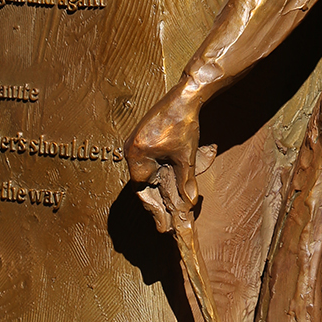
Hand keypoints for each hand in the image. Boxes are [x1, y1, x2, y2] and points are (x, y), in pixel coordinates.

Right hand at [125, 84, 215, 232]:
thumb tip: (190, 203)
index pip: (143, 190)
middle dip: (155, 202)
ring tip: (167, 209)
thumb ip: (186, 180)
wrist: (185, 96)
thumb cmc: (183, 124)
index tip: (162, 226)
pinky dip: (158, 175)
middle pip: (142, 184)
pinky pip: (148, 164)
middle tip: (165, 224)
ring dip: (157, 190)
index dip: (154, 209)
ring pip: (146, 174)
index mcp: (136, 155)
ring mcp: (135, 143)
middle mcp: (131, 150)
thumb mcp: (185, 156)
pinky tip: (166, 185)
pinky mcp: (143, 139)